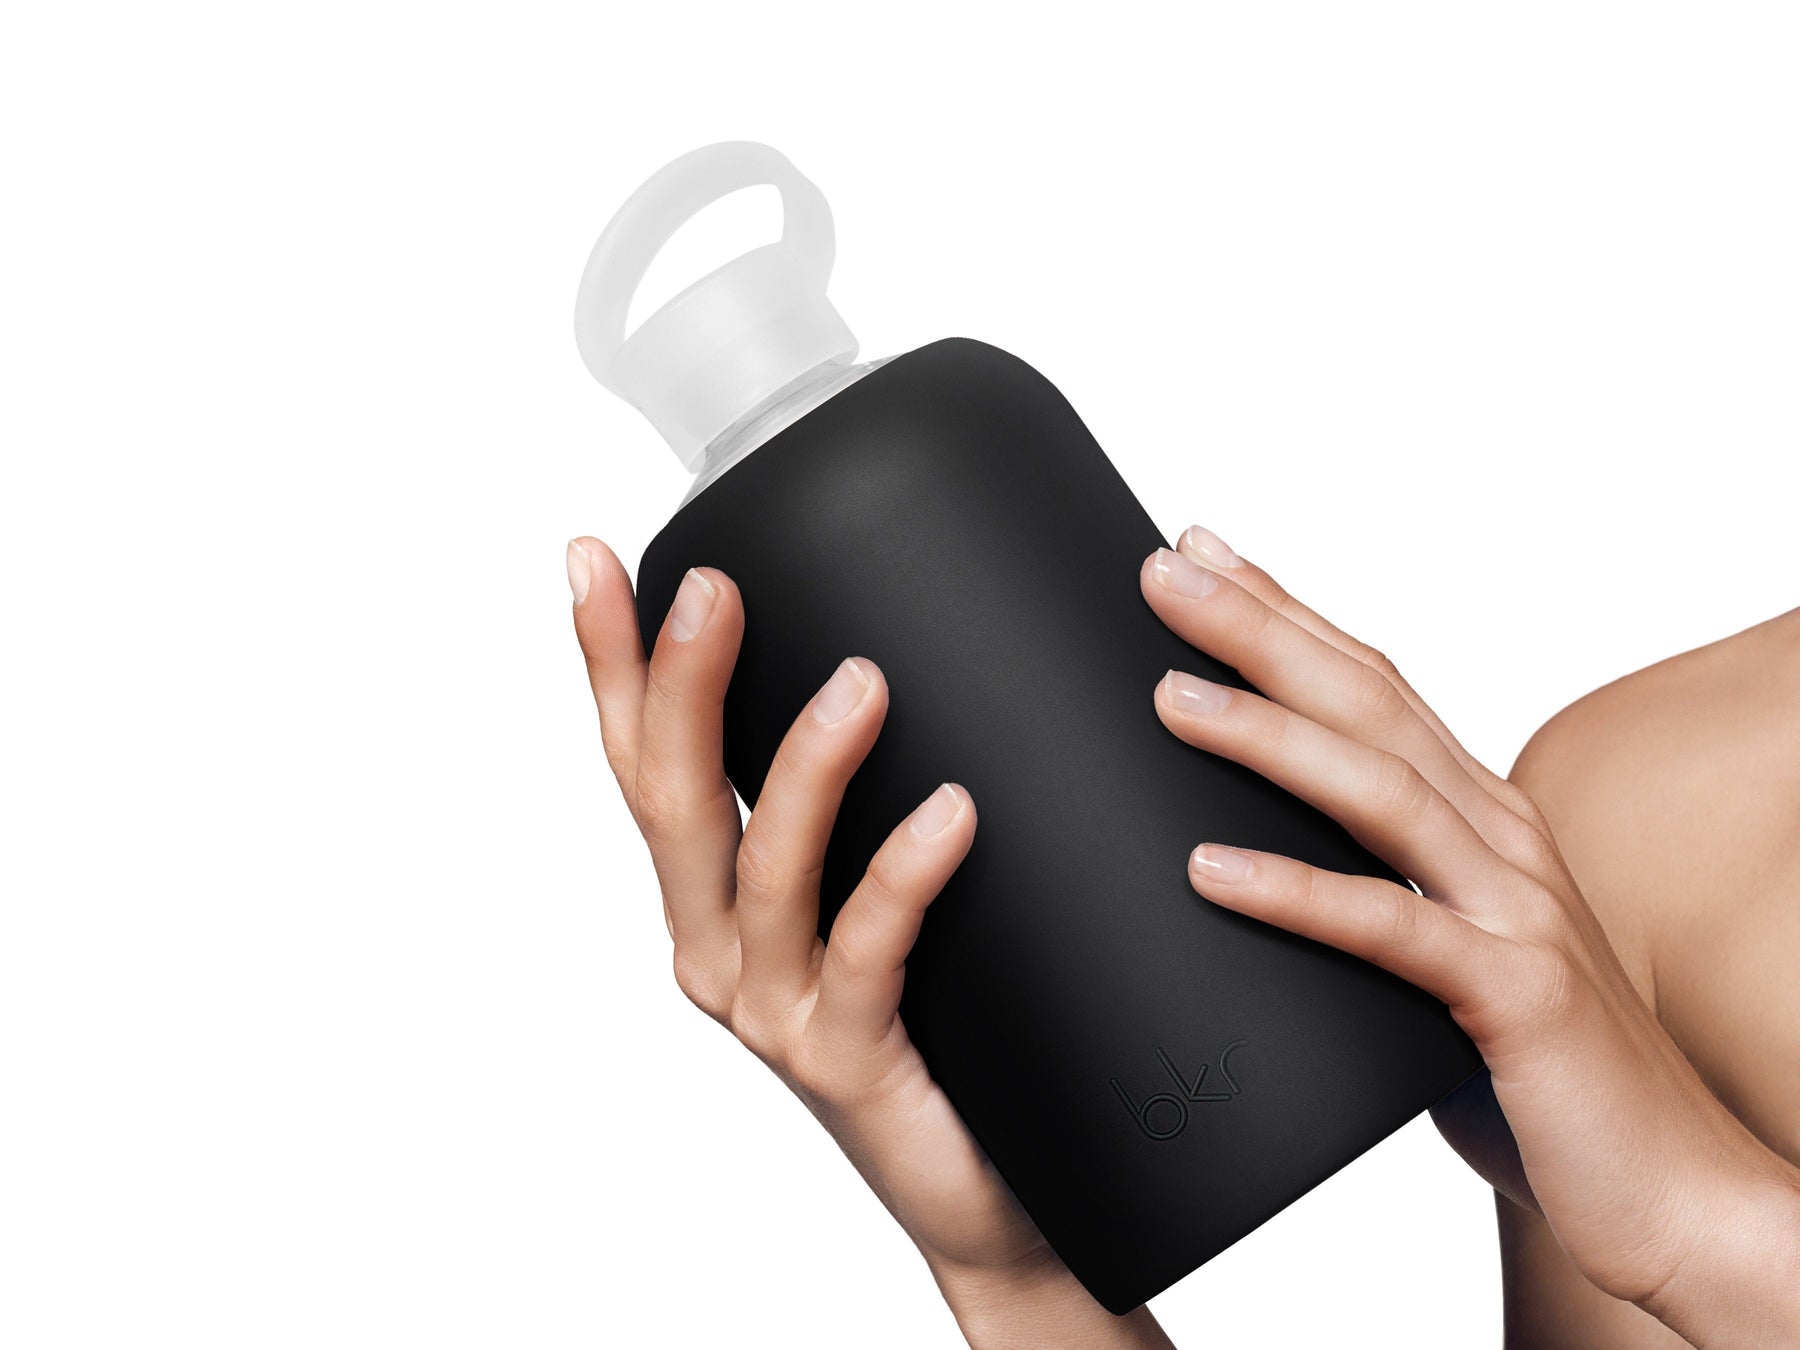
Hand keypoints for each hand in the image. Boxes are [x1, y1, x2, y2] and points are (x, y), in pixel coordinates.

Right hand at [567, 538, 1170, 1348]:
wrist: (986, 1192)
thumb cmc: (941, 1028)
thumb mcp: (882, 896)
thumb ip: (865, 802)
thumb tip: (903, 651)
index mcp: (714, 900)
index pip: (648, 762)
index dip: (614, 663)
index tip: (596, 558)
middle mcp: (720, 950)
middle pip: (676, 802)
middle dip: (681, 686)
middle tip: (711, 586)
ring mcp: (775, 1008)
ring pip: (765, 870)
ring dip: (804, 768)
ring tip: (859, 681)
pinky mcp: (847, 1058)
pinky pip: (869, 951)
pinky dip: (903, 875)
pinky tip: (949, 813)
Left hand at [1140, 526, 1799, 1347]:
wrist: (1669, 1188)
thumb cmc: (1537, 1072)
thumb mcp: (1443, 958)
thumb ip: (1374, 901)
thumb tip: (1242, 870)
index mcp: (1482, 817)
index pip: (1373, 685)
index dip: (1287, 614)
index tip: (1201, 557)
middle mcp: (1503, 840)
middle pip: (1369, 703)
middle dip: (1263, 631)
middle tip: (1165, 573)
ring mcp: (1516, 911)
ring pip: (1380, 792)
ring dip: (1270, 735)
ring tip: (1170, 696)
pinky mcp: (1515, 996)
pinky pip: (1392, 932)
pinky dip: (1298, 896)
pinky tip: (1213, 872)